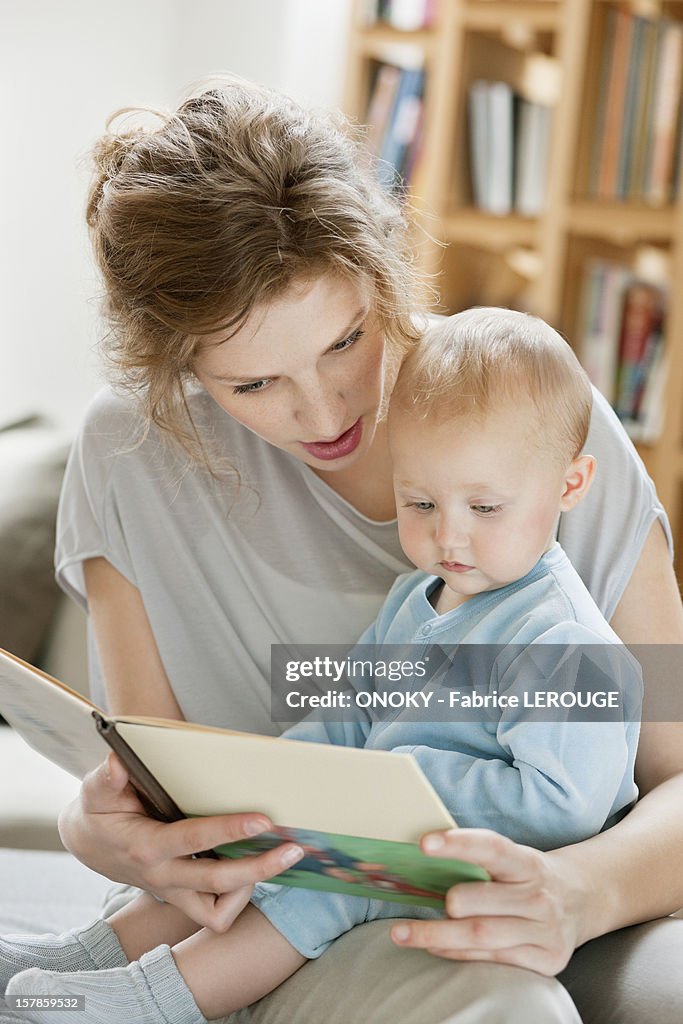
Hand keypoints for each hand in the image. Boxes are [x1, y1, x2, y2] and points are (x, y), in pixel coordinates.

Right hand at [58, 754, 303, 930]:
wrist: (91, 844)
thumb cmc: (100, 811)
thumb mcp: (95, 790)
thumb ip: (106, 778)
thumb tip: (118, 764)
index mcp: (146, 846)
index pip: (193, 840)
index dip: (230, 830)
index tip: (262, 820)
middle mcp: (162, 876)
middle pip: (217, 884)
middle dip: (259, 869)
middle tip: (293, 850)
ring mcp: (173, 892)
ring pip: (218, 909)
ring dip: (250, 887)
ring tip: (274, 857)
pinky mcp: (182, 898)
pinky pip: (214, 913)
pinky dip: (235, 897)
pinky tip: (247, 869)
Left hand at [390, 829, 581, 975]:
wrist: (584, 899)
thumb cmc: (530, 876)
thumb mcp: (515, 858)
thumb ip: (480, 860)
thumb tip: (424, 855)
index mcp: (528, 863)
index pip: (492, 848)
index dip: (458, 844)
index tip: (424, 843)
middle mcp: (540, 897)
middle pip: (480, 904)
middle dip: (448, 904)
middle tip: (421, 900)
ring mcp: (545, 932)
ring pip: (481, 937)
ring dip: (436, 936)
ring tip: (402, 933)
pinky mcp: (547, 961)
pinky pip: (492, 960)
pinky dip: (458, 954)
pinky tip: (437, 948)